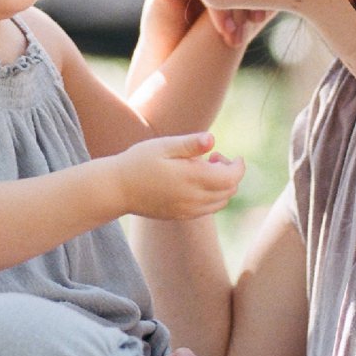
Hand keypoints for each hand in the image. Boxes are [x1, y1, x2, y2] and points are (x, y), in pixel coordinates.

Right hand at [111, 132, 244, 219]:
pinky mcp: (180, 215)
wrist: (117, 189)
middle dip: (230, 174)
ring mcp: (187, 210)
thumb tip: (212, 140)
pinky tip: (194, 181)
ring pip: (220, 202)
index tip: (233, 155)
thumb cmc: (139, 161)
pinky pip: (207, 209)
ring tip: (204, 167)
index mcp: (191, 179)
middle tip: (214, 157)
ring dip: (222, 186)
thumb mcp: (163, 146)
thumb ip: (189, 144)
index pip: (231, 178)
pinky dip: (211, 196)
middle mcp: (193, 199)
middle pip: (229, 191)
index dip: (238, 167)